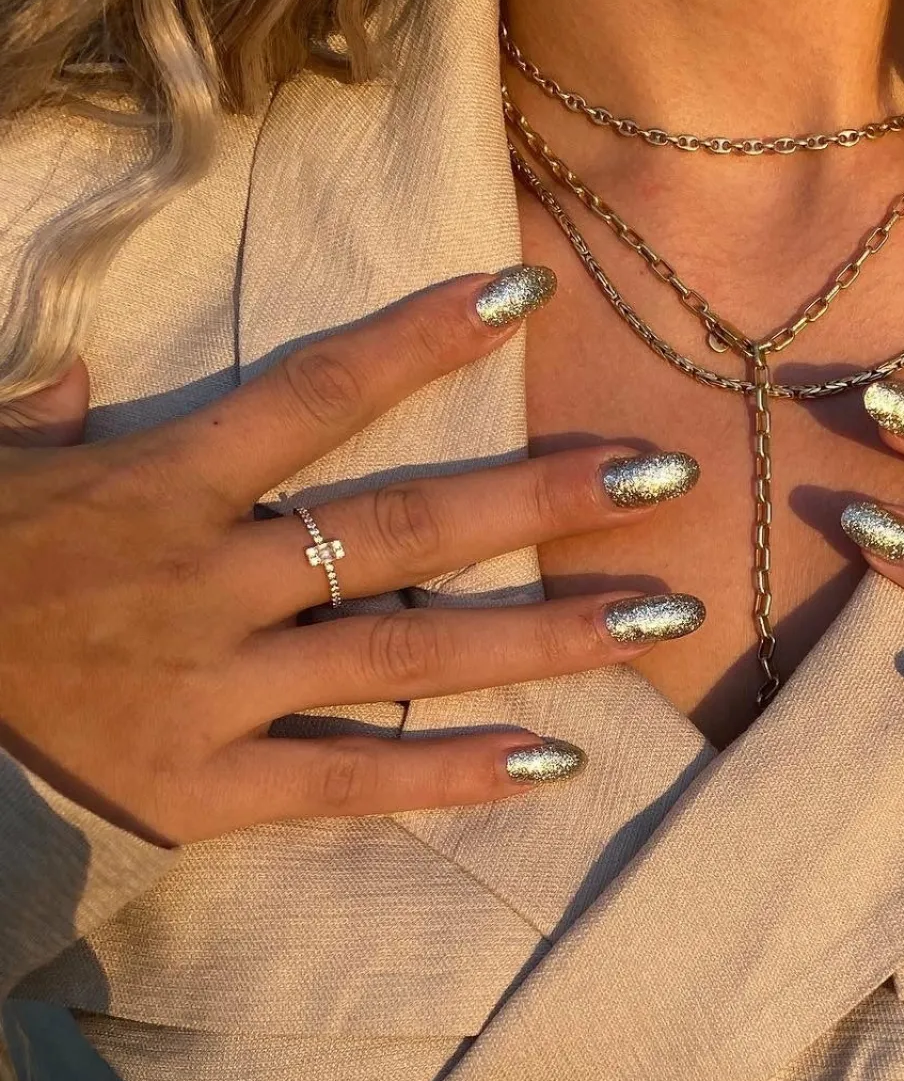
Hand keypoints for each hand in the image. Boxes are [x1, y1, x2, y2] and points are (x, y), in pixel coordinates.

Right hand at [0, 270, 702, 846]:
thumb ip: (42, 417)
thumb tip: (81, 375)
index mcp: (158, 483)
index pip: (316, 391)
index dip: (426, 336)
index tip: (529, 290)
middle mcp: (207, 576)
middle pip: (403, 523)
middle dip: (541, 497)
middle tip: (665, 473)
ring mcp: (214, 686)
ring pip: (406, 650)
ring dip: (544, 635)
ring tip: (663, 619)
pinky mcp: (203, 790)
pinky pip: (349, 777)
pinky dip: (452, 774)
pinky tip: (558, 760)